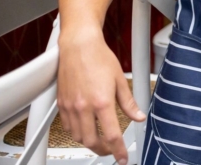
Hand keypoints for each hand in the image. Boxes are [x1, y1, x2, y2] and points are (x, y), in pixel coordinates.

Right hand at [57, 29, 144, 164]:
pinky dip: (77, 133)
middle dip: (103, 150)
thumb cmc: (99, 58)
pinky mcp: (61, 104)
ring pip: (77, 137)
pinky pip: (67, 127)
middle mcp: (84, 107)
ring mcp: (70, 107)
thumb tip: (139, 116)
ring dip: (89, 143)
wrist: (79, 46)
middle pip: (92, 141)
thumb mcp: (121, 80)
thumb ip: (129, 102)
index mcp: (102, 102)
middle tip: (112, 150)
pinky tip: (85, 128)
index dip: (118, 150)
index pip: (111, 135)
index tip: (123, 158)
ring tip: (100, 141)